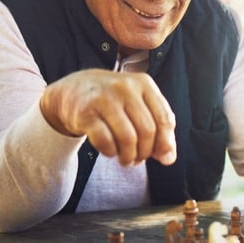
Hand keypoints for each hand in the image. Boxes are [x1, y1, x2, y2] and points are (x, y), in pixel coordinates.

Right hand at [39, 69, 176, 165]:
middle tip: (138, 159)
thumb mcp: (138, 104)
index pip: (164, 118)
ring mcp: (104, 99)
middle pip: (147, 131)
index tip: (162, 158)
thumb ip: (158, 127)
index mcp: (143, 83)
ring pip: (128, 138)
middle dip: (145, 152)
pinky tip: (110, 151)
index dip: (165, 143)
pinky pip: (105, 141)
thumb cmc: (113, 100)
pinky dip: (111, 152)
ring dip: (129, 156)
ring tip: (126, 159)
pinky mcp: (85, 113)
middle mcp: (125, 87)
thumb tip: (169, 158)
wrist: (74, 90)